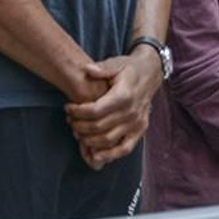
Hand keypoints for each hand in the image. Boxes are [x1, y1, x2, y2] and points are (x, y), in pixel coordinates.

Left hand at [66, 48, 161, 168]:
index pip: (95, 110)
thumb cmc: (129, 68)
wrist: (150, 73)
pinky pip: (124, 149)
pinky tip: (94, 155)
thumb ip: (101, 68)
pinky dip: (109, 155)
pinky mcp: (140, 130)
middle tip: (69, 120)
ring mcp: (136, 124)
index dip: (78, 112)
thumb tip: (88, 70)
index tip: (68, 108)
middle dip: (79, 126)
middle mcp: (131, 112)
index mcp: (123, 96)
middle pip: (98, 127)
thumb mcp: (116, 63)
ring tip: (78, 132)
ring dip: (88, 140)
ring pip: (108, 140)